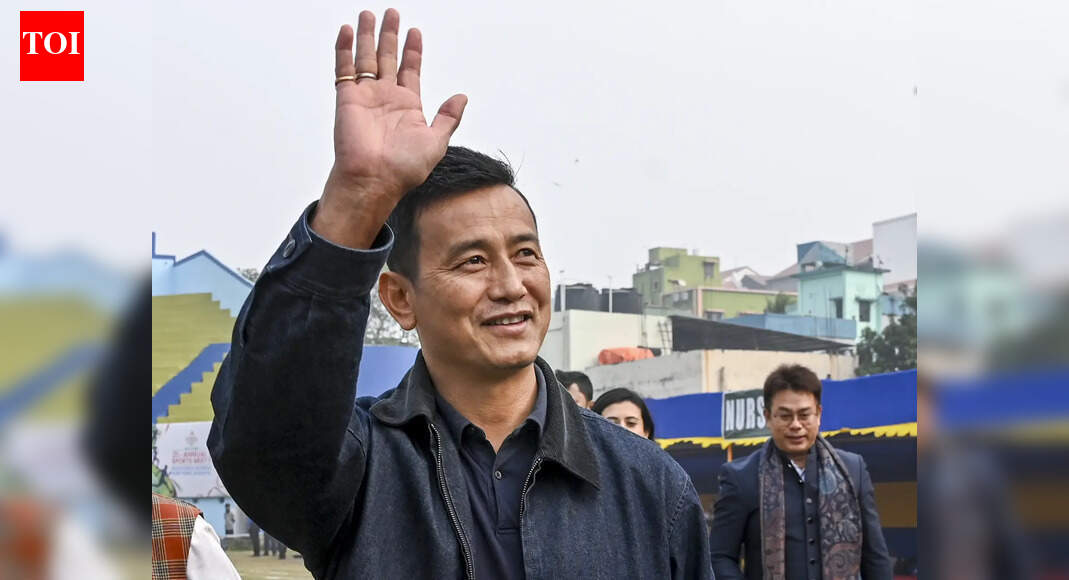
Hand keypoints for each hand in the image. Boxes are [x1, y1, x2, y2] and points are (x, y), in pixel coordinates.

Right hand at [313, 9, 466, 247]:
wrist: (375, 179)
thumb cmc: (404, 168)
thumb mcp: (437, 142)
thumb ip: (448, 117)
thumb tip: (461, 97)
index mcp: (407, 106)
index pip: (411, 70)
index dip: (413, 51)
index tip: (415, 32)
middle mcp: (386, 98)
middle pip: (388, 58)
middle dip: (389, 35)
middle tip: (391, 13)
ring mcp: (366, 97)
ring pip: (366, 58)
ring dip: (367, 36)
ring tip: (368, 15)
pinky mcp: (347, 98)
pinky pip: (345, 68)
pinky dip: (345, 49)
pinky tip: (347, 31)